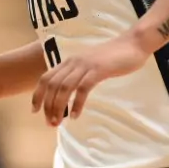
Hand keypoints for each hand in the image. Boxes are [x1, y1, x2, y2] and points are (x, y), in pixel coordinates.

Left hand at [32, 32, 147, 124]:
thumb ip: (78, 74)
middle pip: (52, 85)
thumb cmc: (113, 57)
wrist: (133, 44)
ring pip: (64, 88)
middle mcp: (74, 62)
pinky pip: (83, 88)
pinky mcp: (98, 70)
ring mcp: (85, 65)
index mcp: (70, 61)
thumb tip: (68, 92)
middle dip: (48, 106)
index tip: (35, 111)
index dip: (37, 95)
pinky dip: (77, 103)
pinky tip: (75, 115)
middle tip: (50, 123)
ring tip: (59, 122)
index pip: (46, 78)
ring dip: (59, 107)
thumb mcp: (90, 65)